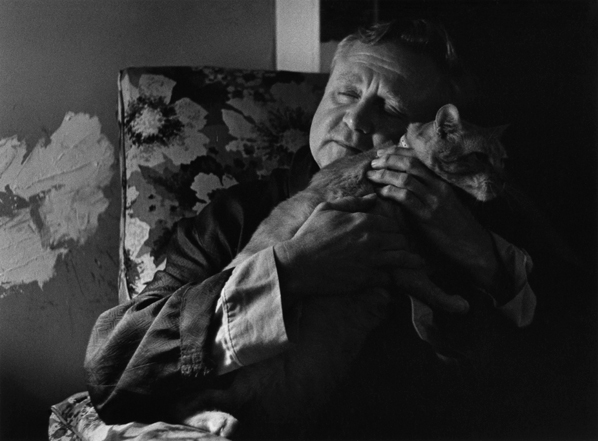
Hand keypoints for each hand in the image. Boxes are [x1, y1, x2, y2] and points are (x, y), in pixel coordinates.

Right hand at [273, 194, 423, 307]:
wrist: (298, 265)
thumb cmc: (309, 235)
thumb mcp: (327, 209)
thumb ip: (353, 202)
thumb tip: (373, 197)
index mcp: (364, 221)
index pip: (392, 224)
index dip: (395, 231)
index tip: (397, 236)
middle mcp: (372, 239)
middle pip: (402, 240)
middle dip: (405, 245)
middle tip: (409, 249)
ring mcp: (371, 260)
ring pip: (403, 259)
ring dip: (410, 261)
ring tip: (419, 264)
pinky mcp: (367, 279)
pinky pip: (391, 278)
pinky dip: (395, 278)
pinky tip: (398, 279)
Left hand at [367, 146, 510, 302]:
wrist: (469, 243)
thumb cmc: (454, 222)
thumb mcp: (443, 199)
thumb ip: (427, 187)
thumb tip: (403, 178)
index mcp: (441, 180)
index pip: (418, 158)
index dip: (397, 152)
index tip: (382, 152)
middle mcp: (438, 186)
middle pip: (410, 164)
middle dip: (388, 160)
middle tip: (373, 162)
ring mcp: (433, 200)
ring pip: (406, 179)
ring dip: (385, 175)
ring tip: (371, 176)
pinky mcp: (427, 215)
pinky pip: (405, 198)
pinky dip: (390, 192)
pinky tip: (380, 193)